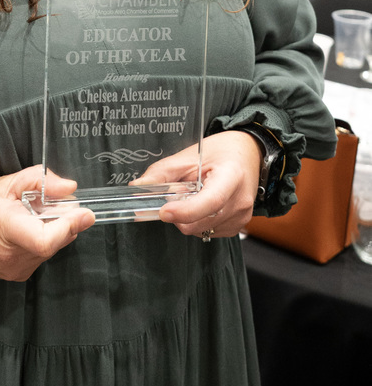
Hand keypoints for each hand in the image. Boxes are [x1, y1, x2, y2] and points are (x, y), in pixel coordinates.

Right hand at [0, 166, 94, 280]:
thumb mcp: (2, 183)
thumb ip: (38, 181)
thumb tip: (69, 188)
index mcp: (7, 231)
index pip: (47, 240)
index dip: (69, 226)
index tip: (86, 212)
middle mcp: (14, 258)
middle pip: (56, 240)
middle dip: (62, 219)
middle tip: (48, 200)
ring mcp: (15, 270)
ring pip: (51, 248)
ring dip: (50, 229)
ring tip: (27, 213)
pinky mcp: (15, 276)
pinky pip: (41, 255)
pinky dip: (41, 238)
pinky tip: (22, 227)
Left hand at [135, 131, 261, 239]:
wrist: (248, 155)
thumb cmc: (220, 152)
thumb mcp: (188, 155)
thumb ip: (162, 173)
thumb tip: (137, 188)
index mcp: (232, 176)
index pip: (210, 201)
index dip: (185, 211)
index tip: (163, 211)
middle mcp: (240, 200)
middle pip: (201, 222)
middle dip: (179, 213)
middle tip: (177, 193)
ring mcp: (241, 217)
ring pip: (201, 231)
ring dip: (188, 218)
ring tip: (194, 195)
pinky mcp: (238, 227)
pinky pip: (208, 233)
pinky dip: (198, 222)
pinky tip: (202, 205)